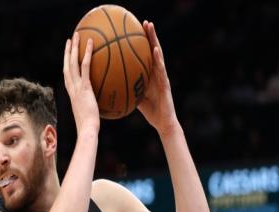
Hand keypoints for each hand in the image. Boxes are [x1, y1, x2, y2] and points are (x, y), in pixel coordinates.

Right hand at [63, 32, 99, 135]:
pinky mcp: (84, 87)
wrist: (88, 130)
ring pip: (72, 63)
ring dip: (74, 48)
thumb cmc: (91, 128)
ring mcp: (77, 88)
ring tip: (77, 35)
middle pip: (67, 66)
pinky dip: (87, 53)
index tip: (68, 57)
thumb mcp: (92, 116)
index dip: (67, 66)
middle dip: (67, 53)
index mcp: (73, 95)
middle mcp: (72, 89)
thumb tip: (105, 105)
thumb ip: (96, 107)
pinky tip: (91, 42)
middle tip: (70, 40)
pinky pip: (85, 66)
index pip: (68, 78)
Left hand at [138, 21, 178, 135]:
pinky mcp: (166, 83)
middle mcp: (157, 73)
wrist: (163, 123)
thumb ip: (127, 90)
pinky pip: (161, 69)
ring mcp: (163, 76)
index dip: (141, 44)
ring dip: (155, 40)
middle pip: (153, 50)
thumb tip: (111, 88)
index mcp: (150, 75)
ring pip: (159, 55)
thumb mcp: (135, 98)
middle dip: (149, 36)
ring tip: (150, 27)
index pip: (145, 56)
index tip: (134, 31)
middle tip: (144, 22)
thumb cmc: (151, 111)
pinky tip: (155, 50)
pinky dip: (158, 59)